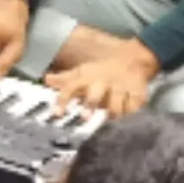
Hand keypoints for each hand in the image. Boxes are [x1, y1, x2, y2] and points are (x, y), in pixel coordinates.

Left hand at [44, 36, 158, 119]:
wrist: (132, 59)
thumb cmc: (101, 71)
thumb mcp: (82, 72)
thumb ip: (65, 80)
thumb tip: (46, 79)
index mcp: (87, 78)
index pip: (71, 87)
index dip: (62, 100)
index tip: (56, 114)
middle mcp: (102, 83)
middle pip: (95, 94)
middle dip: (90, 104)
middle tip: (85, 118)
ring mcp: (121, 89)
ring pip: (117, 104)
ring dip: (113, 113)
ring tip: (110, 123)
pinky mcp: (138, 94)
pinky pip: (136, 106)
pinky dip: (133, 113)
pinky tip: (130, 120)